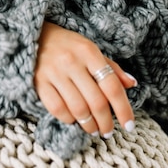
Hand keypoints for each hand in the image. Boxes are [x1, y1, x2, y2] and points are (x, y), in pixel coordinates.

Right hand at [34, 22, 136, 136]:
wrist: (36, 35)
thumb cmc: (68, 46)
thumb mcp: (91, 50)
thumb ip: (111, 67)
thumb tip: (131, 84)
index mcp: (89, 52)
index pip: (111, 85)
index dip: (123, 109)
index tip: (129, 126)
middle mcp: (72, 61)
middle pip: (96, 101)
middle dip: (106, 122)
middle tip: (108, 131)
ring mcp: (54, 72)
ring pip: (78, 108)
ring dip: (89, 125)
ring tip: (94, 129)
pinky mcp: (39, 82)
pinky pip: (57, 109)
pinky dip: (69, 119)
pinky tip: (74, 121)